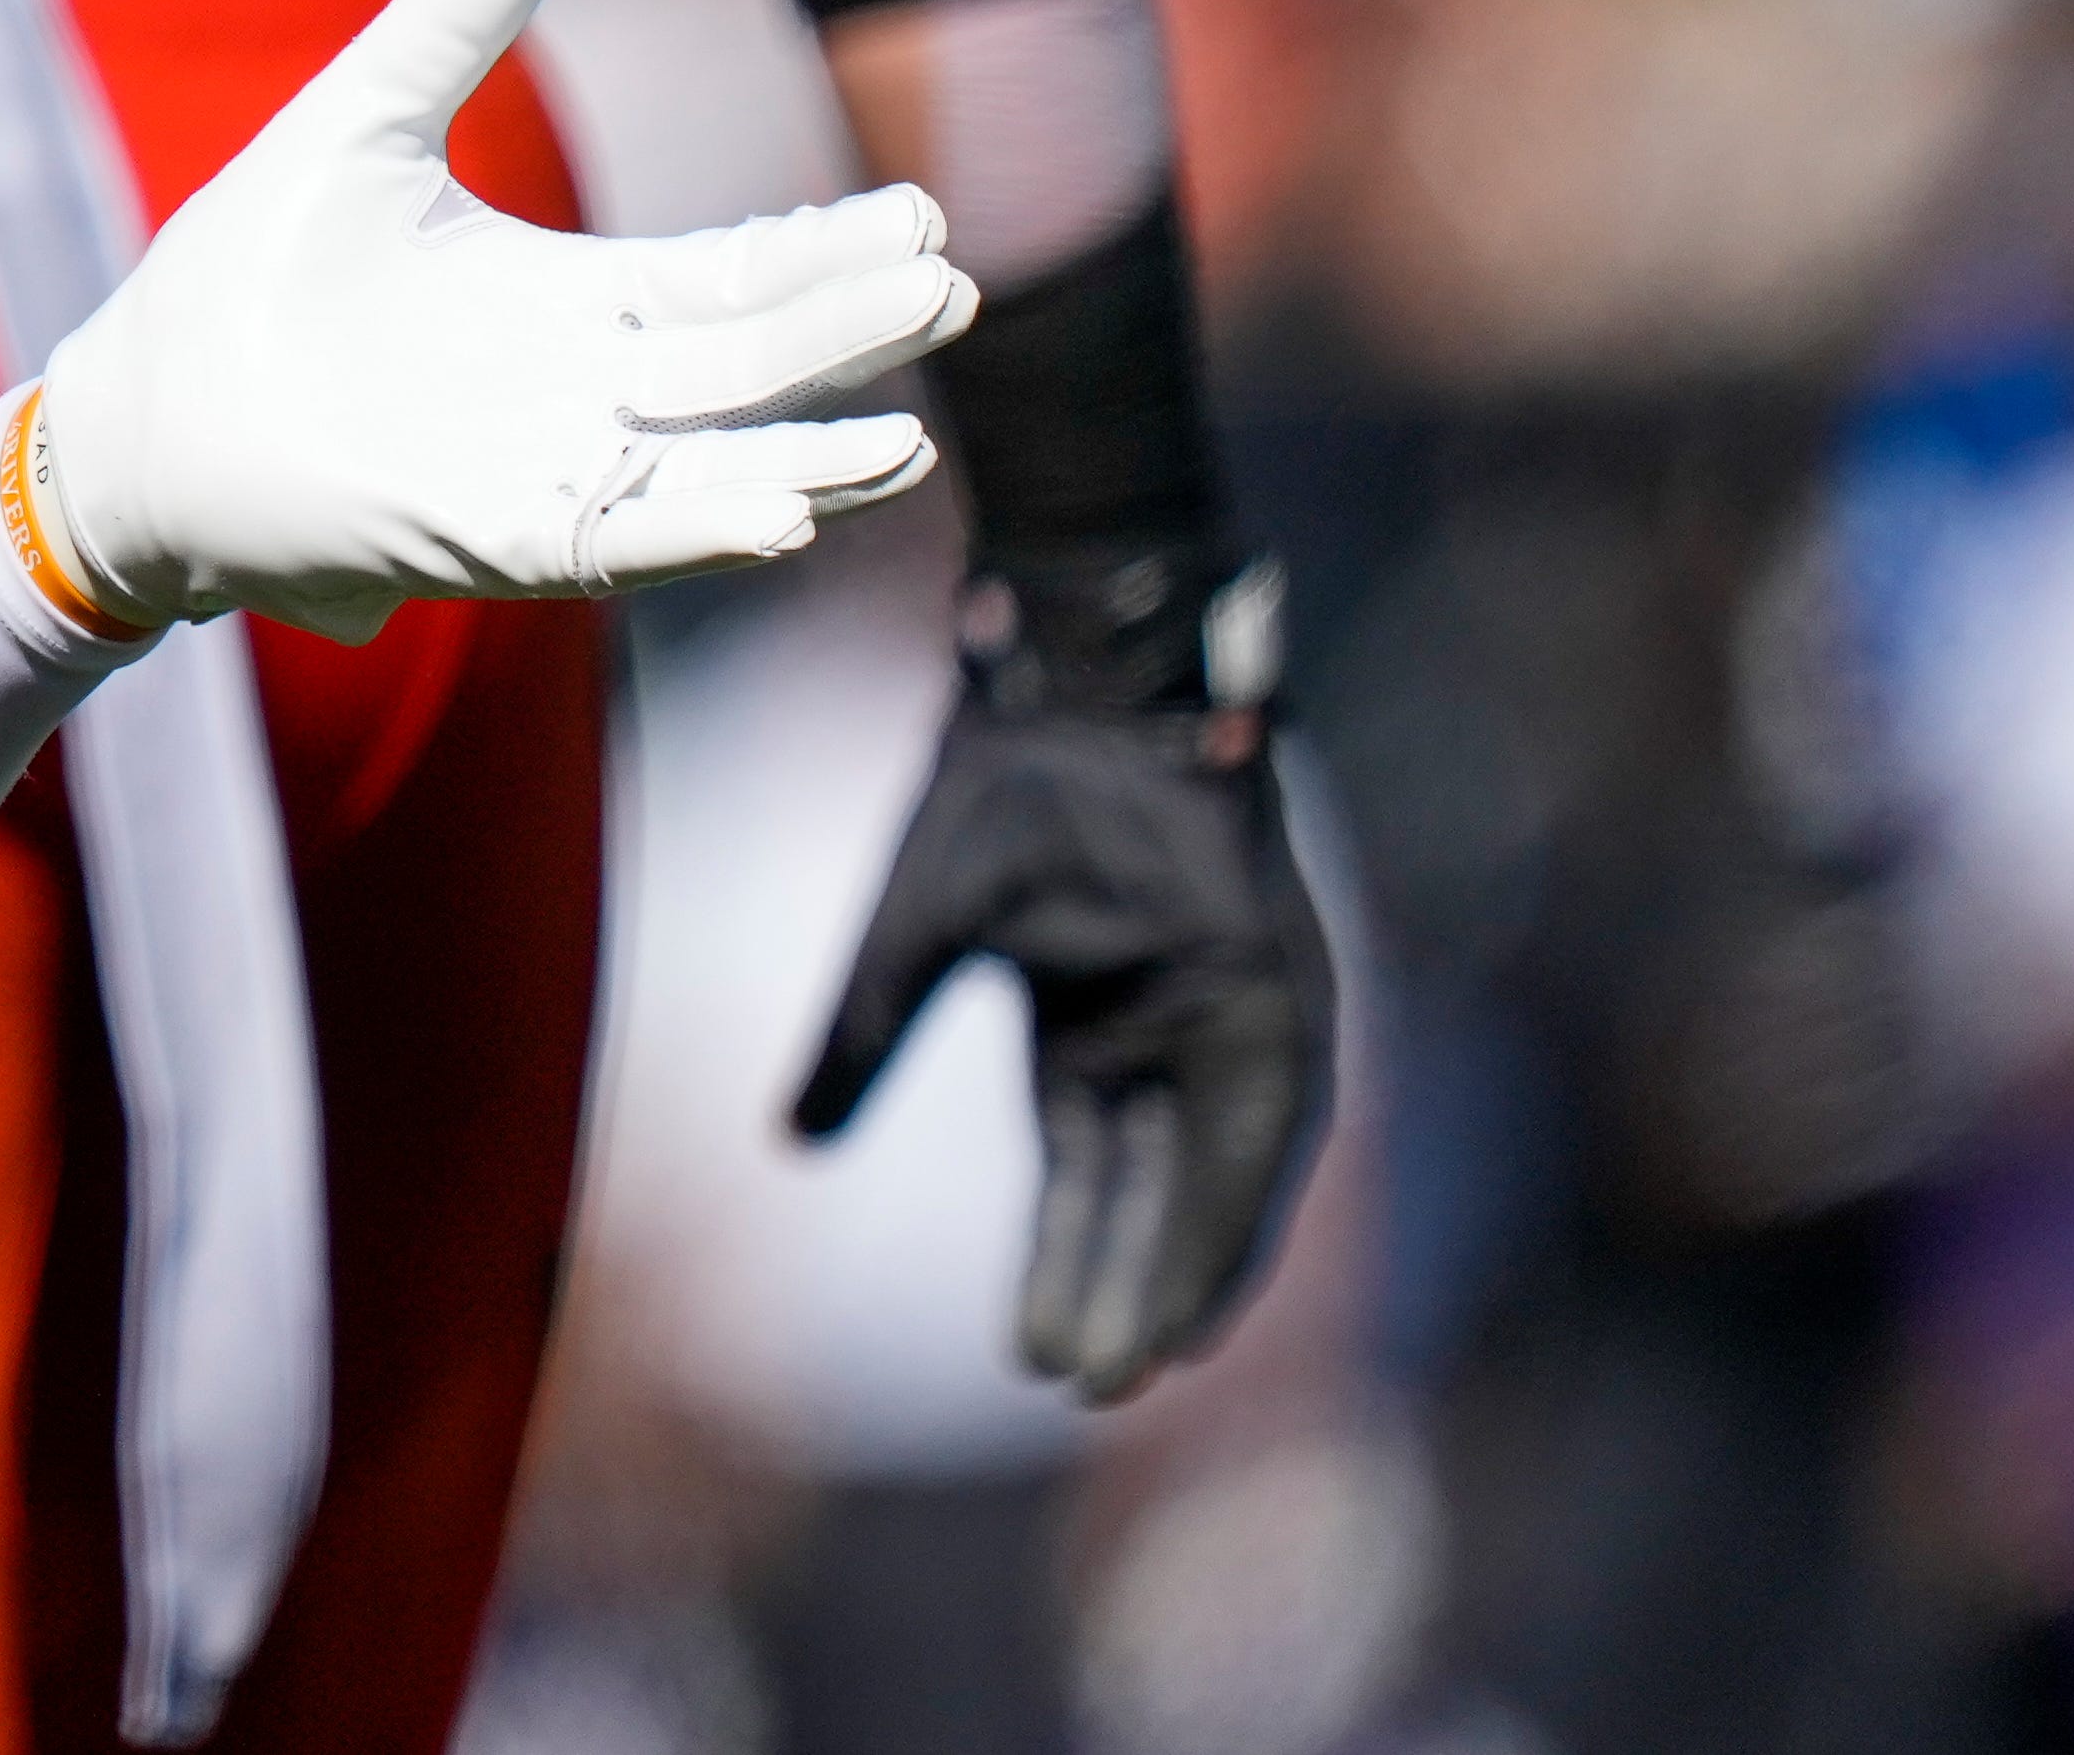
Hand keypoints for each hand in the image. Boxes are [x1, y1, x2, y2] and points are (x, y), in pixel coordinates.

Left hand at [24, 0, 971, 639]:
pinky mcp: (482, 538)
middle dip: (844, 335)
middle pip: (743, 366)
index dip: (821, 252)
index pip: (729, 279)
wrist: (138, 404)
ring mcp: (538, 474)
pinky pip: (612, 543)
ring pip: (706, 473)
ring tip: (904, 444)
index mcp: (567, 303)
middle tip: (950, 287)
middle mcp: (576, 397)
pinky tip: (779, 517)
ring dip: (804, 461)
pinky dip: (695, 532)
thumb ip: (461, 12)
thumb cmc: (248, 269)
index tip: (915, 216)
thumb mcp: (369, 115)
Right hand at [795, 550, 1335, 1399]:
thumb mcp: (912, 943)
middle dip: (1117, 1291)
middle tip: (1086, 1390)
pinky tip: (1206, 1285)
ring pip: (1209, 1178)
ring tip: (1141, 1369)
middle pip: (1144, 1193)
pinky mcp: (1284, 993)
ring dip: (1180, 1275)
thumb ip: (861, 1047)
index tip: (1036, 1356)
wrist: (1073, 682)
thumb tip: (789, 1145)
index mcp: (1088, 1025)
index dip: (1063, 1263)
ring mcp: (1232, 1016)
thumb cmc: (996, 793)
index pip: (1082, 1176)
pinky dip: (1232, 1211)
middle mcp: (1166, 1033)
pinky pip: (1265, 1132)